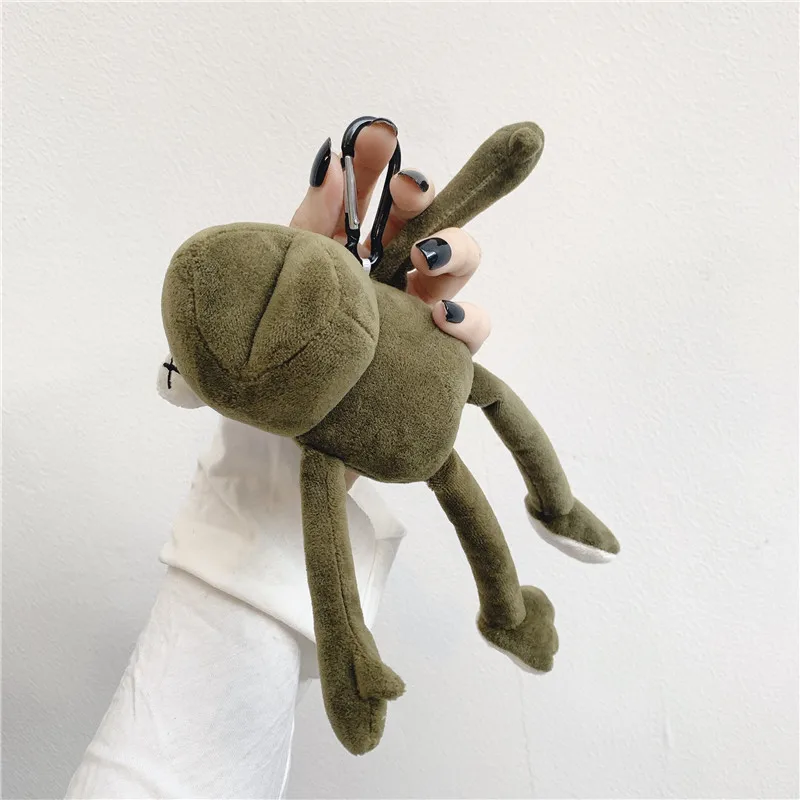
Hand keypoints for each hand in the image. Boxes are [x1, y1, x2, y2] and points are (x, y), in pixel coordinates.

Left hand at [290, 121, 490, 355]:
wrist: (289, 397)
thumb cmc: (293, 328)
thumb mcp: (297, 268)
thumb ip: (313, 216)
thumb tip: (329, 159)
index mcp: (361, 248)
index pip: (381, 198)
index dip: (382, 164)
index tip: (379, 137)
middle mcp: (396, 272)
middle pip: (430, 219)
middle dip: (423, 196)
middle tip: (405, 190)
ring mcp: (421, 310)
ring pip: (462, 262)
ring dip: (453, 246)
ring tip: (424, 254)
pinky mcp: (438, 349)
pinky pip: (472, 330)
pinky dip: (469, 319)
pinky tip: (444, 317)